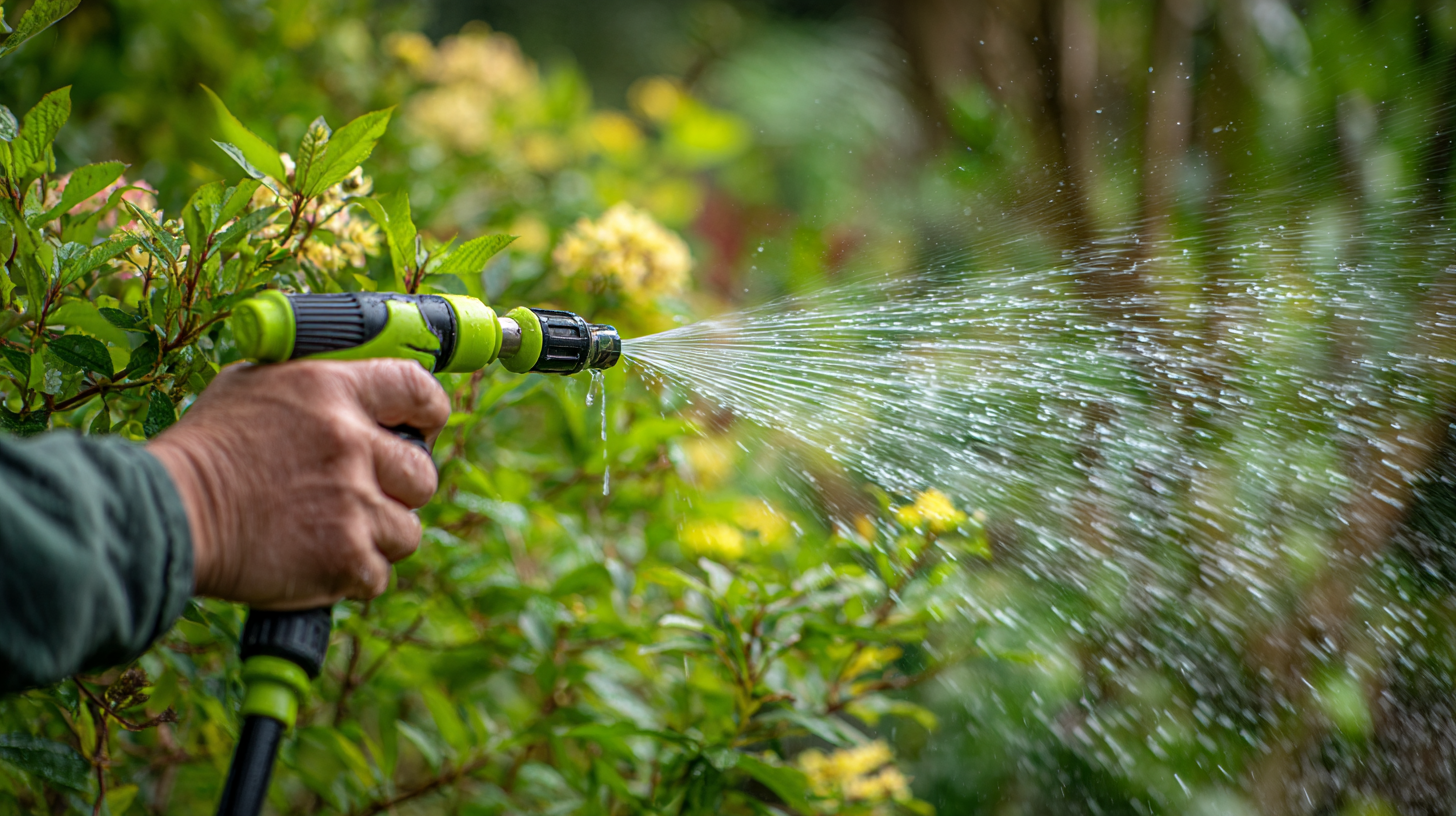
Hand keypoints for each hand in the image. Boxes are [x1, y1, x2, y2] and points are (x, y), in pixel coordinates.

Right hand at [147, 358, 449, 608]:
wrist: (166, 514)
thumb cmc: (205, 450)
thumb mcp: (254, 385)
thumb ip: (314, 384)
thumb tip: (353, 381)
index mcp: (334, 390)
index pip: (419, 389)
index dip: (430, 412)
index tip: (424, 427)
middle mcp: (352, 442)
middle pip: (423, 473)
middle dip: (400, 489)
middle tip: (363, 495)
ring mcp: (353, 502)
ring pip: (407, 530)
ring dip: (376, 537)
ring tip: (329, 533)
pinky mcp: (346, 557)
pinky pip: (378, 574)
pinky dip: (351, 577)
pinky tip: (314, 563)